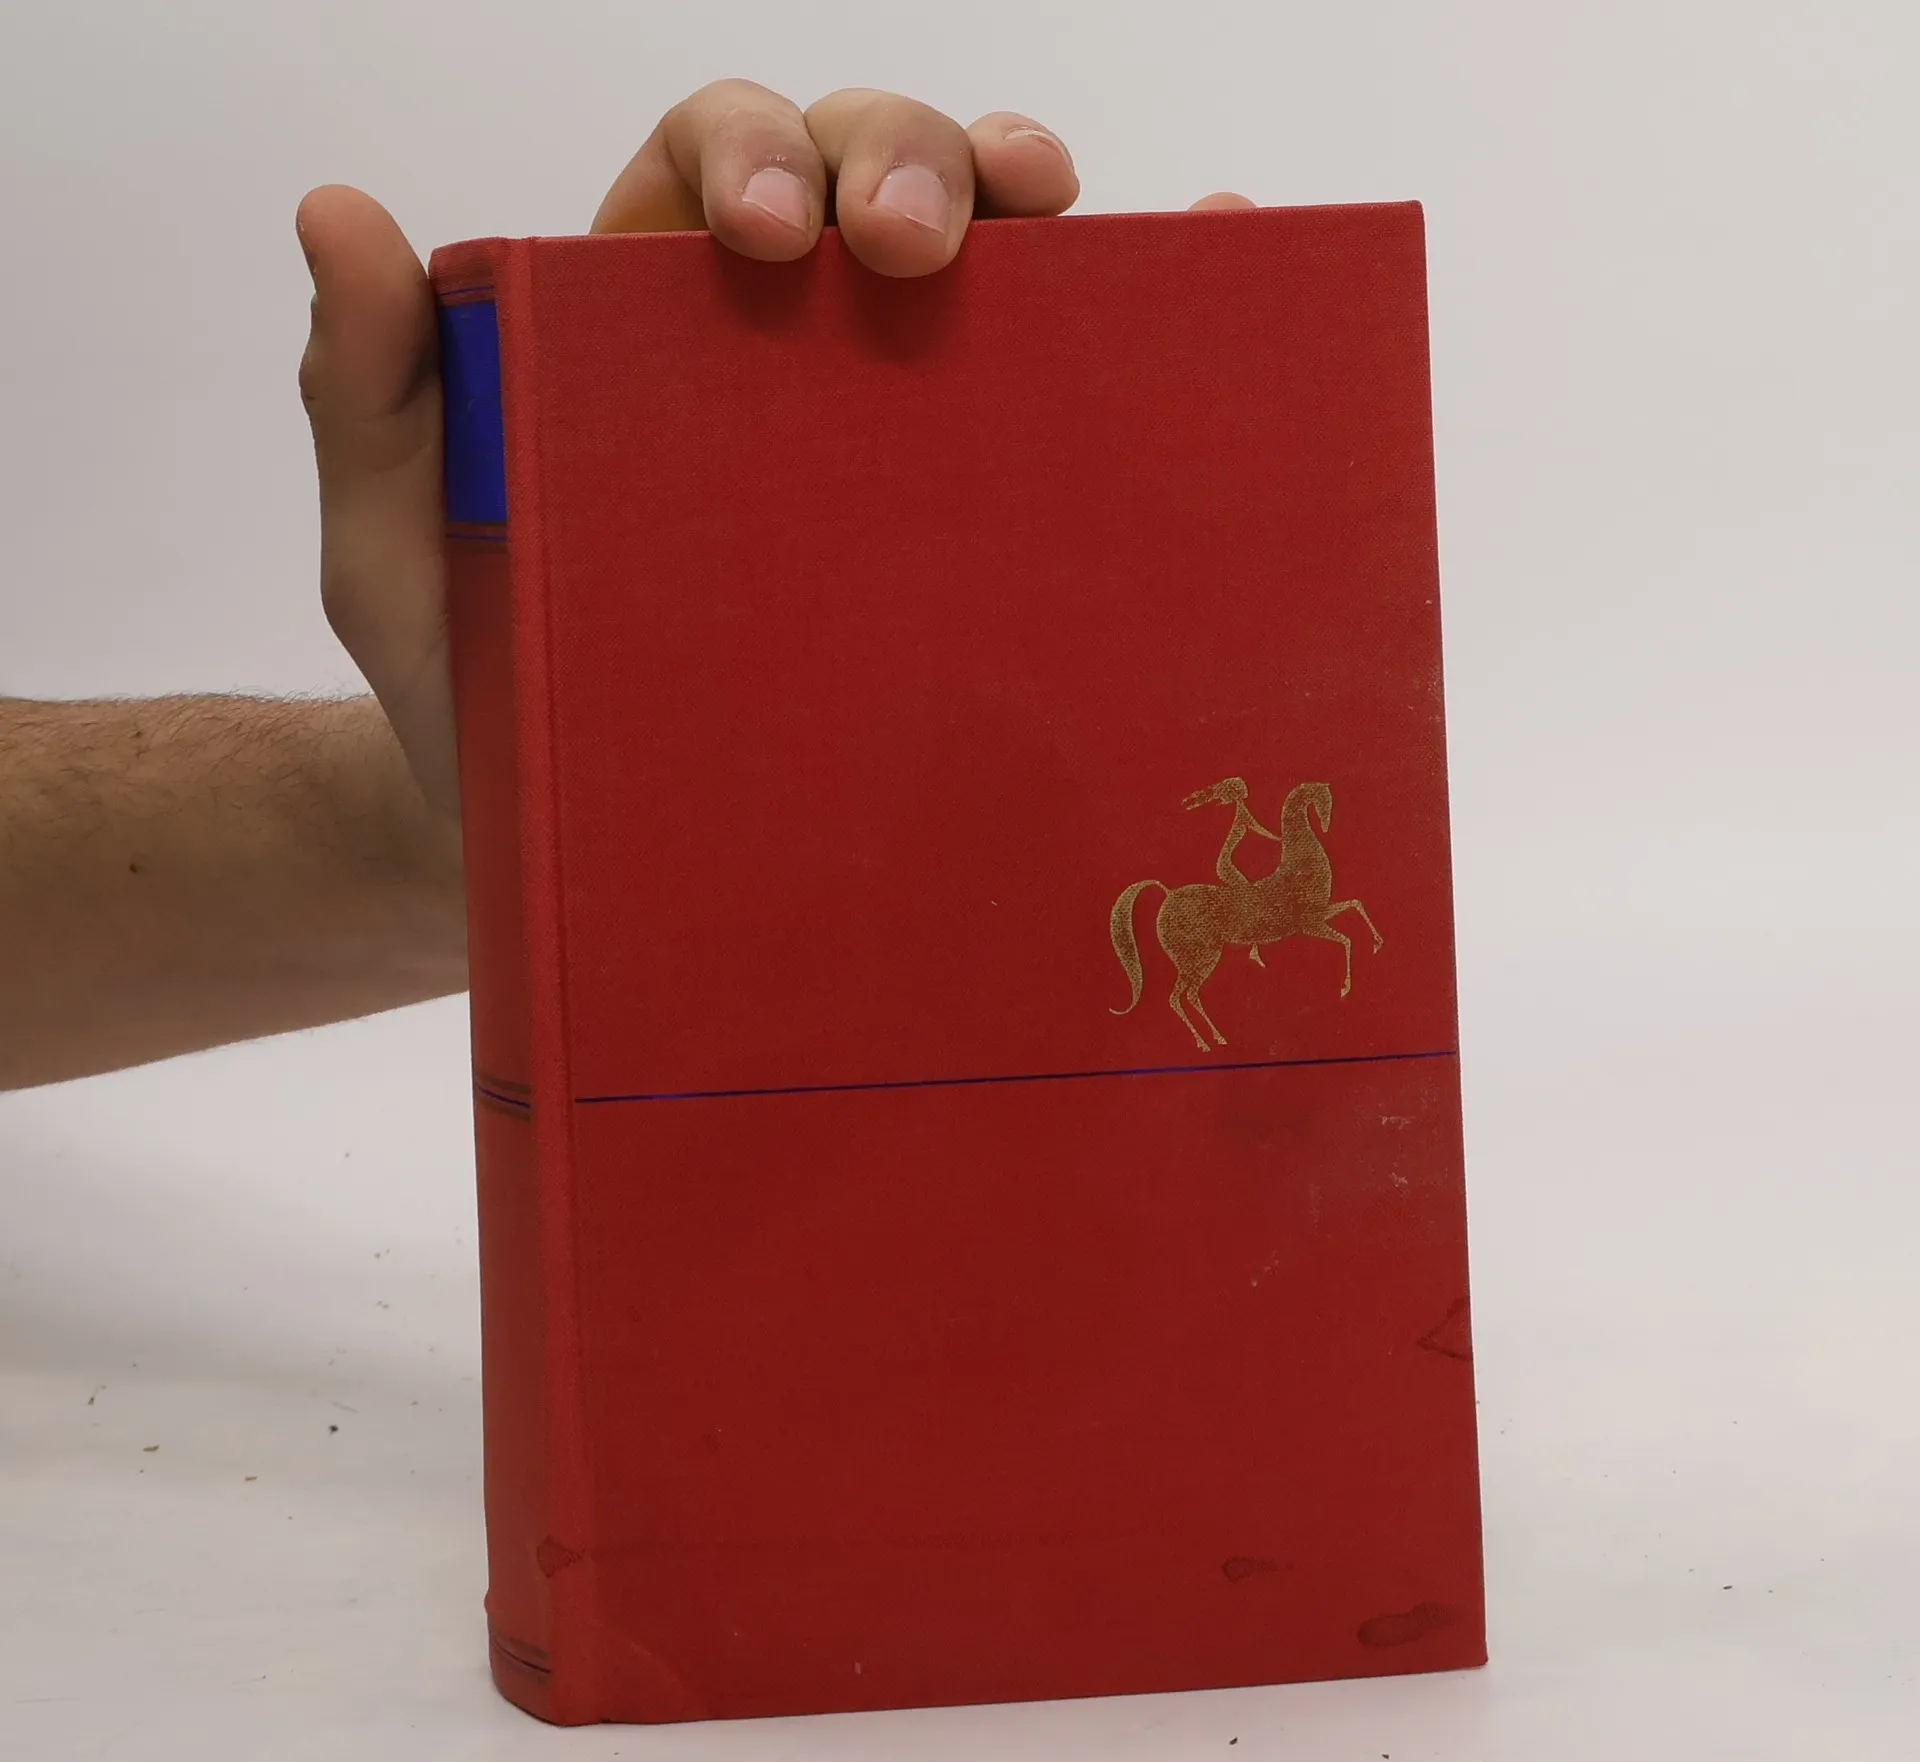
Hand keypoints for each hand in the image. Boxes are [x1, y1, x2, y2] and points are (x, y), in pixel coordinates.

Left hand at [297, 82, 1251, 823]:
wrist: (549, 848)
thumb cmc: (471, 690)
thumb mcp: (397, 547)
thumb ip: (376, 393)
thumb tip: (337, 218)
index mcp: (649, 313)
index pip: (727, 158)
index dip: (766, 153)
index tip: (765, 239)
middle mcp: (781, 345)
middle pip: (875, 173)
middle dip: (915, 168)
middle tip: (920, 254)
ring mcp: (885, 434)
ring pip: (985, 264)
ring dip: (1040, 219)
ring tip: (1079, 238)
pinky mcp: (957, 533)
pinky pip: (1050, 404)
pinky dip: (1135, 320)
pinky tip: (1197, 276)